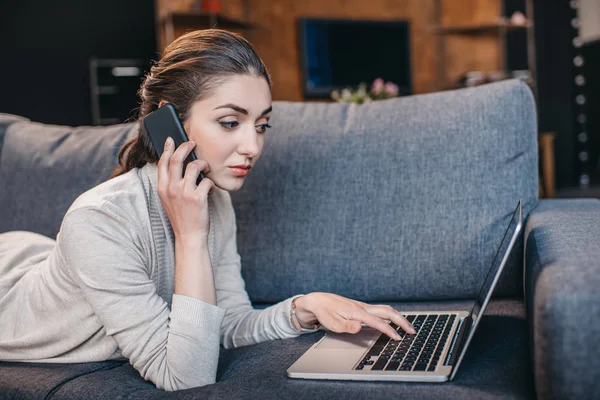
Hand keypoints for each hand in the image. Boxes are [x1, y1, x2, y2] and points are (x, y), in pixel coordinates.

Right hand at [157, 137, 214, 237]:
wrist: (189, 236)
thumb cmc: (182, 217)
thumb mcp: (169, 200)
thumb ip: (171, 184)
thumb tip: (182, 165)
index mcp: (162, 188)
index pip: (163, 163)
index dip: (167, 148)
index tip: (171, 140)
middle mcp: (171, 189)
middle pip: (177, 158)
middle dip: (185, 146)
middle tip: (192, 143)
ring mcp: (184, 193)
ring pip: (194, 166)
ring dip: (203, 165)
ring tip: (206, 169)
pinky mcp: (198, 198)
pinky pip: (207, 181)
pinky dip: (211, 184)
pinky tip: (210, 190)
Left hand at [294, 292, 415, 339]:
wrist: (319, 301)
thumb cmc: (325, 313)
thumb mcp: (332, 323)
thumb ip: (347, 326)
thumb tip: (360, 326)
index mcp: (357, 312)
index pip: (378, 322)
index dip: (389, 330)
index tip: (398, 338)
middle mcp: (363, 307)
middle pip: (387, 312)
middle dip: (401, 321)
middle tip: (412, 331)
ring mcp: (363, 306)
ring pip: (385, 309)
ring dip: (398, 317)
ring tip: (408, 326)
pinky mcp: (362, 307)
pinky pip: (380, 310)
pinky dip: (391, 314)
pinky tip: (393, 320)